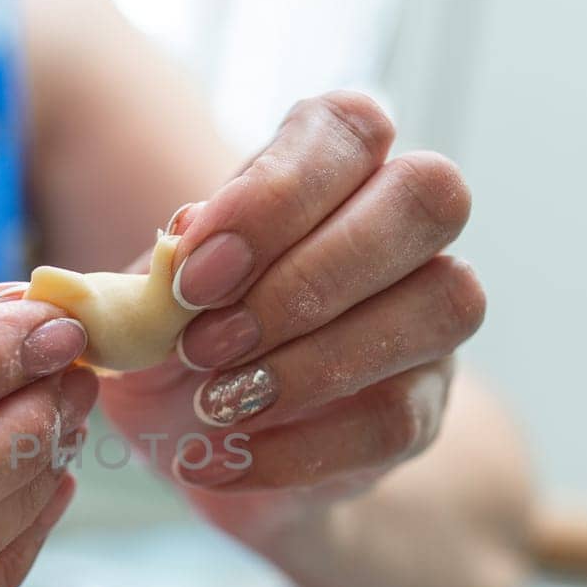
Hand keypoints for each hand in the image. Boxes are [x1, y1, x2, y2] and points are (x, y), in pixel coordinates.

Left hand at [99, 92, 482, 545]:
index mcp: (329, 169)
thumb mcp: (145, 305)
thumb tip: (184, 237)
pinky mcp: (424, 408)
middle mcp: (400, 228)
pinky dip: (298, 447)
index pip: (349, 127)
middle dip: (309, 275)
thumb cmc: (175, 349)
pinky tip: (224, 459)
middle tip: (206, 341)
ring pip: (441, 302)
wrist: (201, 446)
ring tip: (217, 402)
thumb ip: (164, 269)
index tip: (193, 270)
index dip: (279, 192)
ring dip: (315, 360)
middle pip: (424, 197)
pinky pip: (397, 418)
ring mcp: (428, 317)